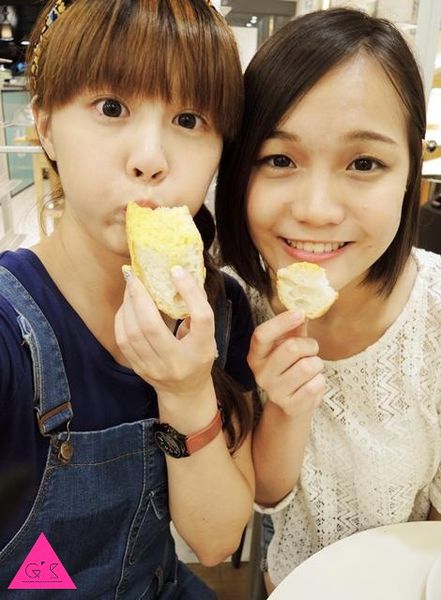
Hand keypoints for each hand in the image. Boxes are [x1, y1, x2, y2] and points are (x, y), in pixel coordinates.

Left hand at [114, 266, 216, 400]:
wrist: (185, 391)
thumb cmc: (197, 356)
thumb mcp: (207, 336)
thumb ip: (196, 311)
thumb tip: (178, 276)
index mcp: (202, 349)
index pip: (201, 319)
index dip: (190, 292)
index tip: (176, 270)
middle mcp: (178, 362)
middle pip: (153, 326)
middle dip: (140, 296)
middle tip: (135, 275)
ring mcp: (155, 368)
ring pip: (133, 333)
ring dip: (128, 305)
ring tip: (130, 287)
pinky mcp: (139, 369)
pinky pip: (123, 340)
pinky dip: (122, 319)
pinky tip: (126, 305)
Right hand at [247, 311, 324, 417]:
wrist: (291, 404)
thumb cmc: (291, 368)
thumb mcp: (288, 345)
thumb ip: (294, 327)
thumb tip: (304, 307)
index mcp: (256, 355)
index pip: (261, 335)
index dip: (281, 322)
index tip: (299, 312)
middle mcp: (261, 373)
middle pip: (291, 348)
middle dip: (310, 345)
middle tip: (311, 350)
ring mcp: (274, 391)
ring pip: (308, 366)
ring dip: (317, 364)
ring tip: (311, 369)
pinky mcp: (291, 405)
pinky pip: (316, 385)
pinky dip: (320, 381)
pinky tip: (311, 384)